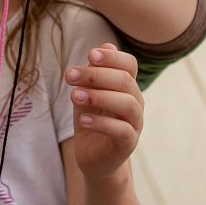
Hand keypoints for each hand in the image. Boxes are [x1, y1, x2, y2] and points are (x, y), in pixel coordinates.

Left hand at [66, 43, 142, 181]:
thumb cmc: (91, 121)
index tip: (90, 55)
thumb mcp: (86, 94)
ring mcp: (135, 123)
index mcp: (126, 87)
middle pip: (126, 81)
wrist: (94, 158)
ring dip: (100, 96)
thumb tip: (104, 46)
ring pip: (128, 104)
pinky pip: (122, 131)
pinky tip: (83, 120)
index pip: (129, 64)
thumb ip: (92, 74)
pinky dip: (102, 123)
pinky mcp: (128, 143)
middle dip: (96, 75)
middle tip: (70, 75)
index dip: (113, 57)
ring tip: (74, 96)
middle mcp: (135, 102)